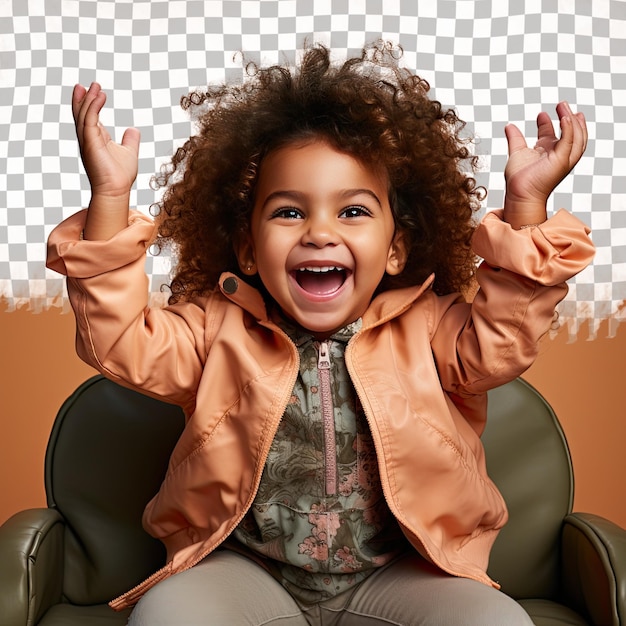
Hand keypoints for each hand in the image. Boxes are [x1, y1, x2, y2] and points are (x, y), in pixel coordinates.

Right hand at [73, 82, 140, 199]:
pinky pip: (89, 120)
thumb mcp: (129, 152)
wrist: (117, 191)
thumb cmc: (121, 176)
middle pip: (82, 114)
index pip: (90, 118)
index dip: (91, 104)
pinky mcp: (90, 143)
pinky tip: (100, 97)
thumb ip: (130, 140)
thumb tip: (134, 129)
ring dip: (88, 99)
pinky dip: (93, 107)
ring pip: (83, 115)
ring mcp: (87, 141)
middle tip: (89, 84)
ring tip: (95, 87)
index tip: (94, 91)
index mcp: (96, 140)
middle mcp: (88, 139)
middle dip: (84, 98)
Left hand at [503, 102, 586, 227]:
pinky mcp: (562, 160)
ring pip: (576, 136)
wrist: (519, 194)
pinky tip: (565, 117)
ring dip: (572, 120)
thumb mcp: (517, 152)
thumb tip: (509, 125)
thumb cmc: (518, 180)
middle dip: (569, 118)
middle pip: (571, 133)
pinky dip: (569, 128)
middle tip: (562, 104)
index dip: (550, 122)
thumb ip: (515, 138)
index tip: (542, 113)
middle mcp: (558, 155)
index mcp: (548, 152)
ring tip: (564, 107)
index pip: (554, 134)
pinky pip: (570, 141)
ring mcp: (562, 158)